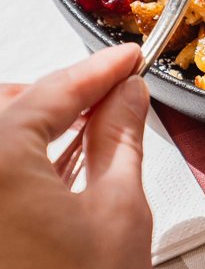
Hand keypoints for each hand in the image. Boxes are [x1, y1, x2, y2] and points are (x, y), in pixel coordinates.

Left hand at [0, 43, 152, 268]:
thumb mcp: (119, 210)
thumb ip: (120, 137)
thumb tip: (126, 92)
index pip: (52, 91)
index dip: (100, 69)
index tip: (129, 58)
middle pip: (6, 106)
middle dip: (56, 94)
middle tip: (110, 94)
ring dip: (32, 127)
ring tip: (85, 133)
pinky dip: (15, 166)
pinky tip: (52, 171)